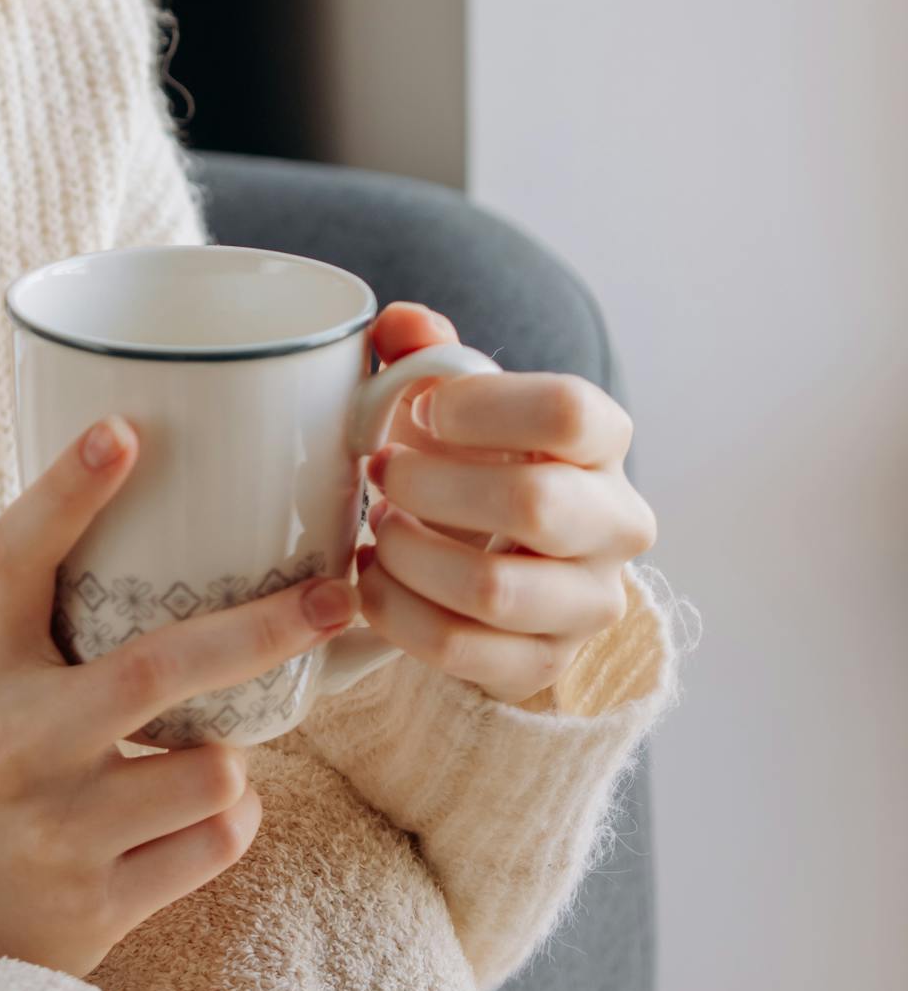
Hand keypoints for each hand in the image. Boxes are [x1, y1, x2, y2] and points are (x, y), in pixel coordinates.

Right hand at [0, 413, 361, 974]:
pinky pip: (220, 839)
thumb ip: (63, 604)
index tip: (123, 429)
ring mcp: (56, 826)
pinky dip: (229, 822)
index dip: (66, 491)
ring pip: (214, 769)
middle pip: (157, 670)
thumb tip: (179, 493)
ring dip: (233, 759)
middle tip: (336, 596)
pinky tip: (186, 820)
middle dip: (262, 630)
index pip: (14, 558)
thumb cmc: (3, 756)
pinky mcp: (97, 901)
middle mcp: (15, 739)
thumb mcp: (3, 670)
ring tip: (191, 761)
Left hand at [355, 303, 659, 704]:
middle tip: (380, 473)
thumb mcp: (456, 404)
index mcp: (605, 444)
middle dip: (429, 485)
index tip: (420, 407)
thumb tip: (402, 326)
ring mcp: (589, 603)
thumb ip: (428, 353)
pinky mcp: (545, 664)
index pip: (570, 411)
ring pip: (493, 590)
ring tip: (377, 528)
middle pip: (534, 503)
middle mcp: (618, 525)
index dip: (482, 405)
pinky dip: (395, 611)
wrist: (499, 564)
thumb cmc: (474, 463)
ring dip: (408, 554)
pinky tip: (372, 580)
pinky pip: (459, 649)